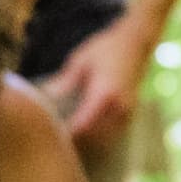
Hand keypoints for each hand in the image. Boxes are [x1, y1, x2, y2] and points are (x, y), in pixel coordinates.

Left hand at [48, 11, 155, 147]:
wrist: (135, 42)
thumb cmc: (105, 48)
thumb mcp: (80, 60)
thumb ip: (64, 81)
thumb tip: (45, 96)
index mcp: (104, 93)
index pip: (83, 124)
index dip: (67, 133)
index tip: (51, 135)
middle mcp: (118, 105)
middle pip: (93, 135)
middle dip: (76, 139)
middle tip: (55, 139)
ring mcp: (127, 110)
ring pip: (105, 137)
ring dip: (88, 139)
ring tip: (68, 139)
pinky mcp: (130, 112)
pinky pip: (113, 131)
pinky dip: (99, 135)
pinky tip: (86, 132)